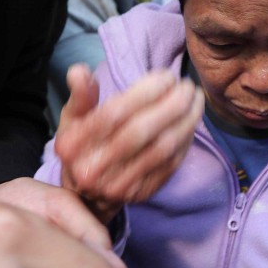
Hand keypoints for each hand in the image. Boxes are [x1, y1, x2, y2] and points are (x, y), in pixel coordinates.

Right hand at [55, 64, 202, 222]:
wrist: (86, 196)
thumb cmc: (82, 147)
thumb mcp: (71, 119)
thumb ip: (80, 95)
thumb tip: (80, 71)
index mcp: (72, 145)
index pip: (113, 114)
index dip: (145, 92)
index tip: (166, 76)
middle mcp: (93, 169)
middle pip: (140, 132)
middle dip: (171, 105)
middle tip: (187, 86)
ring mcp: (119, 186)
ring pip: (161, 149)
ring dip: (186, 121)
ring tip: (196, 99)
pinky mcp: (141, 194)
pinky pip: (170, 164)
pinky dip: (186, 140)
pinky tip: (192, 122)